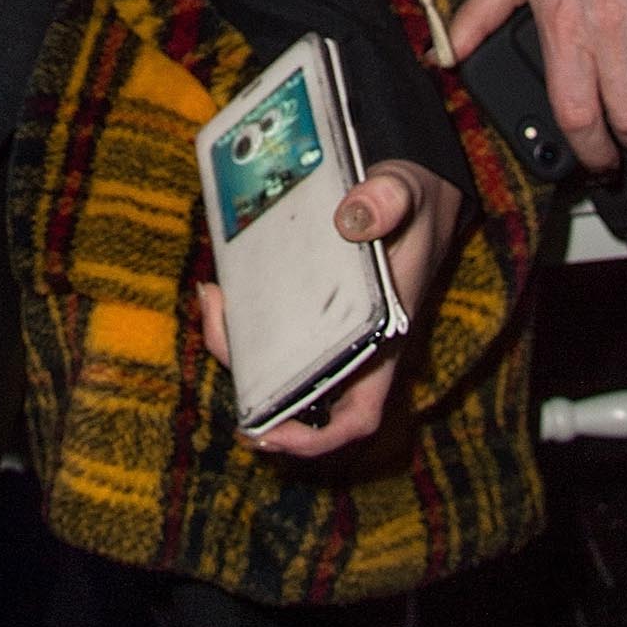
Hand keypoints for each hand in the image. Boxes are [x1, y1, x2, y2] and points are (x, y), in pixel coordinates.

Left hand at [198, 158, 462, 461]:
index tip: (269, 434)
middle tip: (217, 326)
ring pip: (276, 359)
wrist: (411, 185)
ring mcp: (328, 327)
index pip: (358, 415)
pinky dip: (243, 316)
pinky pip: (271, 325)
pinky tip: (222, 286)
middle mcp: (353, 345)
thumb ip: (388, 200)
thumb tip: (352, 215)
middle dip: (251, 380)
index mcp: (384, 343)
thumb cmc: (414, 202)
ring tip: (213, 298)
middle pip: (297, 391)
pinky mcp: (307, 302)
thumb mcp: (407, 192)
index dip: (315, 440)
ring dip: (238, 343)